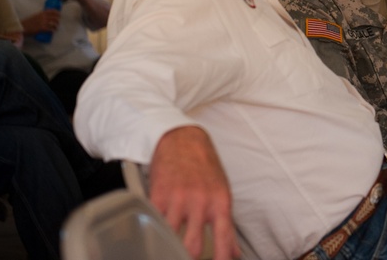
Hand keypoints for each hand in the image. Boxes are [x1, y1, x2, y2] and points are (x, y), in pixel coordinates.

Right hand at [25, 9, 60, 33]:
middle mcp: (43, 17)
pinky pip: (50, 29)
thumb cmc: (28, 22)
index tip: (59, 14)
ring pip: (53, 24)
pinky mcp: (41, 28)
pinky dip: (52, 30)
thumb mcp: (35, 16)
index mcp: (41, 13)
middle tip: (58, 23)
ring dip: (56, 26)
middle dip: (58, 20)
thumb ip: (40, 16)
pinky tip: (53, 31)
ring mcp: (43, 23)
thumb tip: (46, 16)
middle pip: (55, 17)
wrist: (22, 27)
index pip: (52, 11)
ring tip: (56, 28)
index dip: (57, 12)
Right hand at [150, 127, 239, 259]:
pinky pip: (152, 223)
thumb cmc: (205, 167)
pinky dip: (151, 234)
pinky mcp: (157, 195)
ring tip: (167, 251)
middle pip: (191, 246)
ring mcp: (177, 199)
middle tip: (186, 258)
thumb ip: (227, 226)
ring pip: (169, 238)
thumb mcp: (223, 193)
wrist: (183, 139)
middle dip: (188, 258)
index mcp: (220, 203)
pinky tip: (153, 238)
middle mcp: (200, 202)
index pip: (223, 240)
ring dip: (167, 249)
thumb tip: (235, 253)